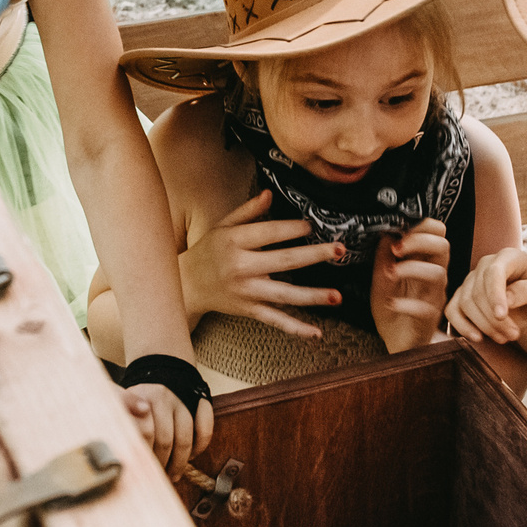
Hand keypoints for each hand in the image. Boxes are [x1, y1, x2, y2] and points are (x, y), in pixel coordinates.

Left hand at [120, 384, 213, 479]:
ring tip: (173, 474)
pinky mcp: (199, 400)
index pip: (144, 434)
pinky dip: (201, 445)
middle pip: (165, 440)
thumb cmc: (137, 397)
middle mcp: (162, 398)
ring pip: (185, 438)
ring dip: (180, 461)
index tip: (143, 470)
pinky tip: (193, 456)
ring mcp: (182, 400)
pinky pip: (205, 426)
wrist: (158, 367)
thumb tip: (121, 453)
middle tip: (159, 477)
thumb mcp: (121, 404)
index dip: (145, 455)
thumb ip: (123, 423)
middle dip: (162, 463)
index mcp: (140, 399)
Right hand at [181, 189, 343, 337]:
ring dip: (313, 296)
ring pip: (285, 295)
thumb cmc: (209, 251)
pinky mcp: (249, 310)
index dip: (293, 229)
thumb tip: (270, 194)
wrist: (187, 284)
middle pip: (284, 261)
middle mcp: (241, 267)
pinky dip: (295, 328)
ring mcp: (247, 292)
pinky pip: (275, 320)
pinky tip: (315, 332)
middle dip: (314, 255)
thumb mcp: (223, 226)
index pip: (269, 233)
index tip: (311, 225)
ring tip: (336, 295)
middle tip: (339, 250)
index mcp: (234, 242)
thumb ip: (248, 211)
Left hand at [371, 219, 450, 353]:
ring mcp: (434, 297)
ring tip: (390, 274)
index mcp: (424, 261)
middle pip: (443, 246)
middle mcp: (434, 276)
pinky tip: (391, 303)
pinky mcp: (429, 319)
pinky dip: (407, 304)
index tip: (397, 232)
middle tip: (397, 249)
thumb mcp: (381, 277)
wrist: (396, 341)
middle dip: (420, 241)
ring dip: (412, 269)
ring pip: (438, 274)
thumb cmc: (392, 306)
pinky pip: (426, 308)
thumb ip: (383, 255)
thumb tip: (386, 230)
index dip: (421, 226)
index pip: (436, 232)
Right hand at [444, 246, 526, 345]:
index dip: (495, 295)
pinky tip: (478, 338)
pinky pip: (452, 311)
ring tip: (504, 338)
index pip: (494, 272)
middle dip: (495, 319)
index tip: (501, 316)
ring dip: (484, 326)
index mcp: (509, 257)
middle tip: (514, 335)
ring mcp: (471, 280)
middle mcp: (486, 265)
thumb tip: (507, 299)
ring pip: (466, 303)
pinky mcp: (462, 296)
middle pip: (479, 292)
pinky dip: (462, 326)